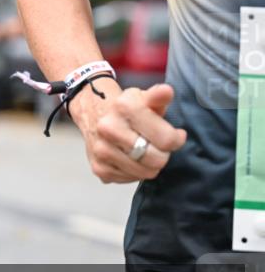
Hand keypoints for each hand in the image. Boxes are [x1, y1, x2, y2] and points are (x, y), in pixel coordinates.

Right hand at [71, 82, 186, 183]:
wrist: (94, 115)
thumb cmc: (126, 109)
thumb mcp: (144, 97)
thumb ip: (159, 96)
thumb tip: (166, 91)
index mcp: (124, 107)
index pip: (167, 139)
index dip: (176, 139)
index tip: (173, 135)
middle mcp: (108, 128)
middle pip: (156, 159)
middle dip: (162, 154)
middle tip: (156, 145)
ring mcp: (102, 150)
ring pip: (145, 173)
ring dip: (149, 165)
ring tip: (143, 152)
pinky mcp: (99, 168)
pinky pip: (130, 180)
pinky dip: (134, 172)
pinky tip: (129, 158)